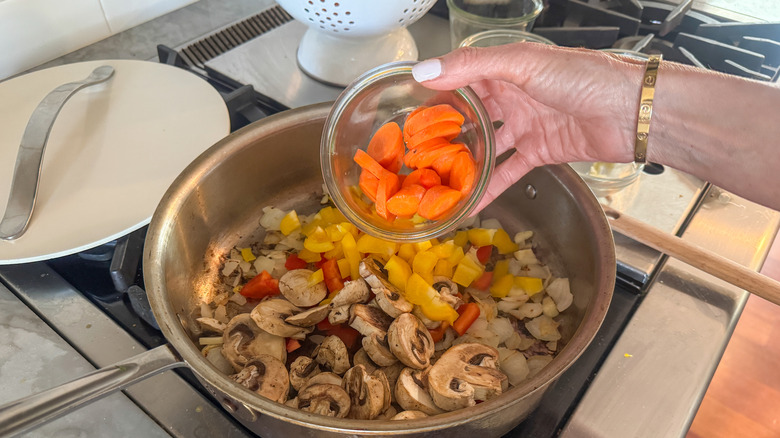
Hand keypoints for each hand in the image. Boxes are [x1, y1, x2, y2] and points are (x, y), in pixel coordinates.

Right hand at [412, 43, 645, 210]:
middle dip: (447, 132)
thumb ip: (473, 67)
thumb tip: (424, 70)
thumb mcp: (523, 64)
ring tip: (437, 179)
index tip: (409, 113)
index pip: (462, 79)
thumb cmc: (584, 77)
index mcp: (507, 69)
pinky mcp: (542, 152)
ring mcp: (527, 125)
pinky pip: (510, 171)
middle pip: (472, 115)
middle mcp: (514, 96)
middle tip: (417, 152)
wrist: (631, 112)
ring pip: (488, 145)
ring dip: (466, 161)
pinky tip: (471, 200)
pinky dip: (492, 186)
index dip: (437, 94)